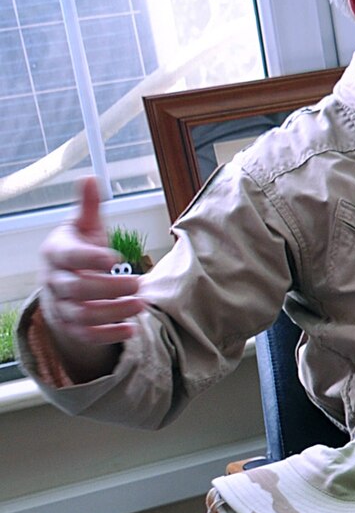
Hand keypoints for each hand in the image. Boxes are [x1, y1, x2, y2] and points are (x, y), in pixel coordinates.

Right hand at [36, 177, 142, 377]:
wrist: (61, 281)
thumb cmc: (77, 250)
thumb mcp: (82, 227)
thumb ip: (89, 207)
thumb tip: (91, 177)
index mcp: (56, 252)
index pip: (68, 256)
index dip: (88, 258)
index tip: (113, 258)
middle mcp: (55, 281)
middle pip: (76, 289)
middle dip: (108, 288)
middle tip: (139, 282)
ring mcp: (61, 306)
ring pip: (82, 314)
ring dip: (112, 312)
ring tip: (141, 305)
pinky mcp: (73, 326)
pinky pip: (87, 335)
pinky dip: (108, 335)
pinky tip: (132, 330)